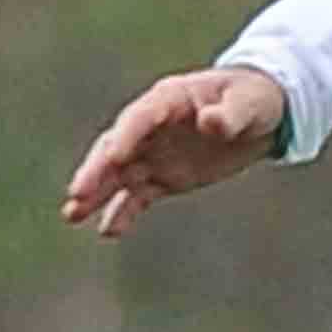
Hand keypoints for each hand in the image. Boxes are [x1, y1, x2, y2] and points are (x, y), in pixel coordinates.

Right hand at [62, 65, 287, 238]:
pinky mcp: (164, 177)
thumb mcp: (250, 103)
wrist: (259, 117)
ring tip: (72, 214)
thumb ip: (230, 114)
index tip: (114, 157)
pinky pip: (138, 195)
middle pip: (117, 147)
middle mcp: (152, 126)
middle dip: (97, 170)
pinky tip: (107, 232)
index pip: (140, 117)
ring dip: (96, 193)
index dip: (127, 136)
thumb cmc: (254, 99)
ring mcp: (155, 153)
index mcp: (170, 99)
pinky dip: (123, 212)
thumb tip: (210, 121)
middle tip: (77, 193)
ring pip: (118, 174)